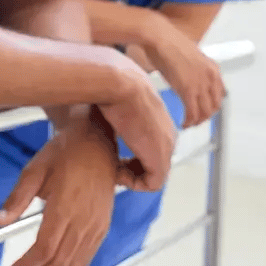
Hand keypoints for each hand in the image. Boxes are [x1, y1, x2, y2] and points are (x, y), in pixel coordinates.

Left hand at [0, 114, 117, 265]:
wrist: (96, 140)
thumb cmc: (66, 151)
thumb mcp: (35, 169)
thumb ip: (16, 198)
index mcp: (65, 207)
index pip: (44, 250)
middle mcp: (83, 220)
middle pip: (58, 262)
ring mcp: (96, 225)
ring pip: (74, 264)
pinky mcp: (103, 225)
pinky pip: (87, 257)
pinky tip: (56, 263)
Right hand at [95, 64, 176, 192]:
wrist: (116, 82)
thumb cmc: (109, 83)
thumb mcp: (115, 94)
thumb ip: (115, 104)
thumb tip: (97, 105)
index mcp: (160, 116)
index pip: (150, 141)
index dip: (129, 151)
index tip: (110, 150)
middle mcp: (168, 131)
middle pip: (152, 159)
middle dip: (131, 165)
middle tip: (110, 161)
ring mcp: (167, 146)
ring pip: (152, 173)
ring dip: (131, 175)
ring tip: (112, 167)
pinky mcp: (161, 159)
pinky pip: (151, 183)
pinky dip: (132, 182)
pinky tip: (116, 171)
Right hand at [145, 28, 224, 127]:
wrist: (160, 37)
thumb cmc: (168, 42)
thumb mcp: (189, 57)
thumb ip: (195, 71)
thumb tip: (189, 81)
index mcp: (213, 68)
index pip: (219, 94)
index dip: (211, 105)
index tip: (203, 109)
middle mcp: (211, 77)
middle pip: (214, 106)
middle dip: (205, 116)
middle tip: (195, 119)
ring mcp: (201, 84)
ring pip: (205, 113)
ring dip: (197, 121)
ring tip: (188, 123)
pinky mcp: (188, 90)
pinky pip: (192, 113)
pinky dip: (188, 121)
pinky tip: (183, 123)